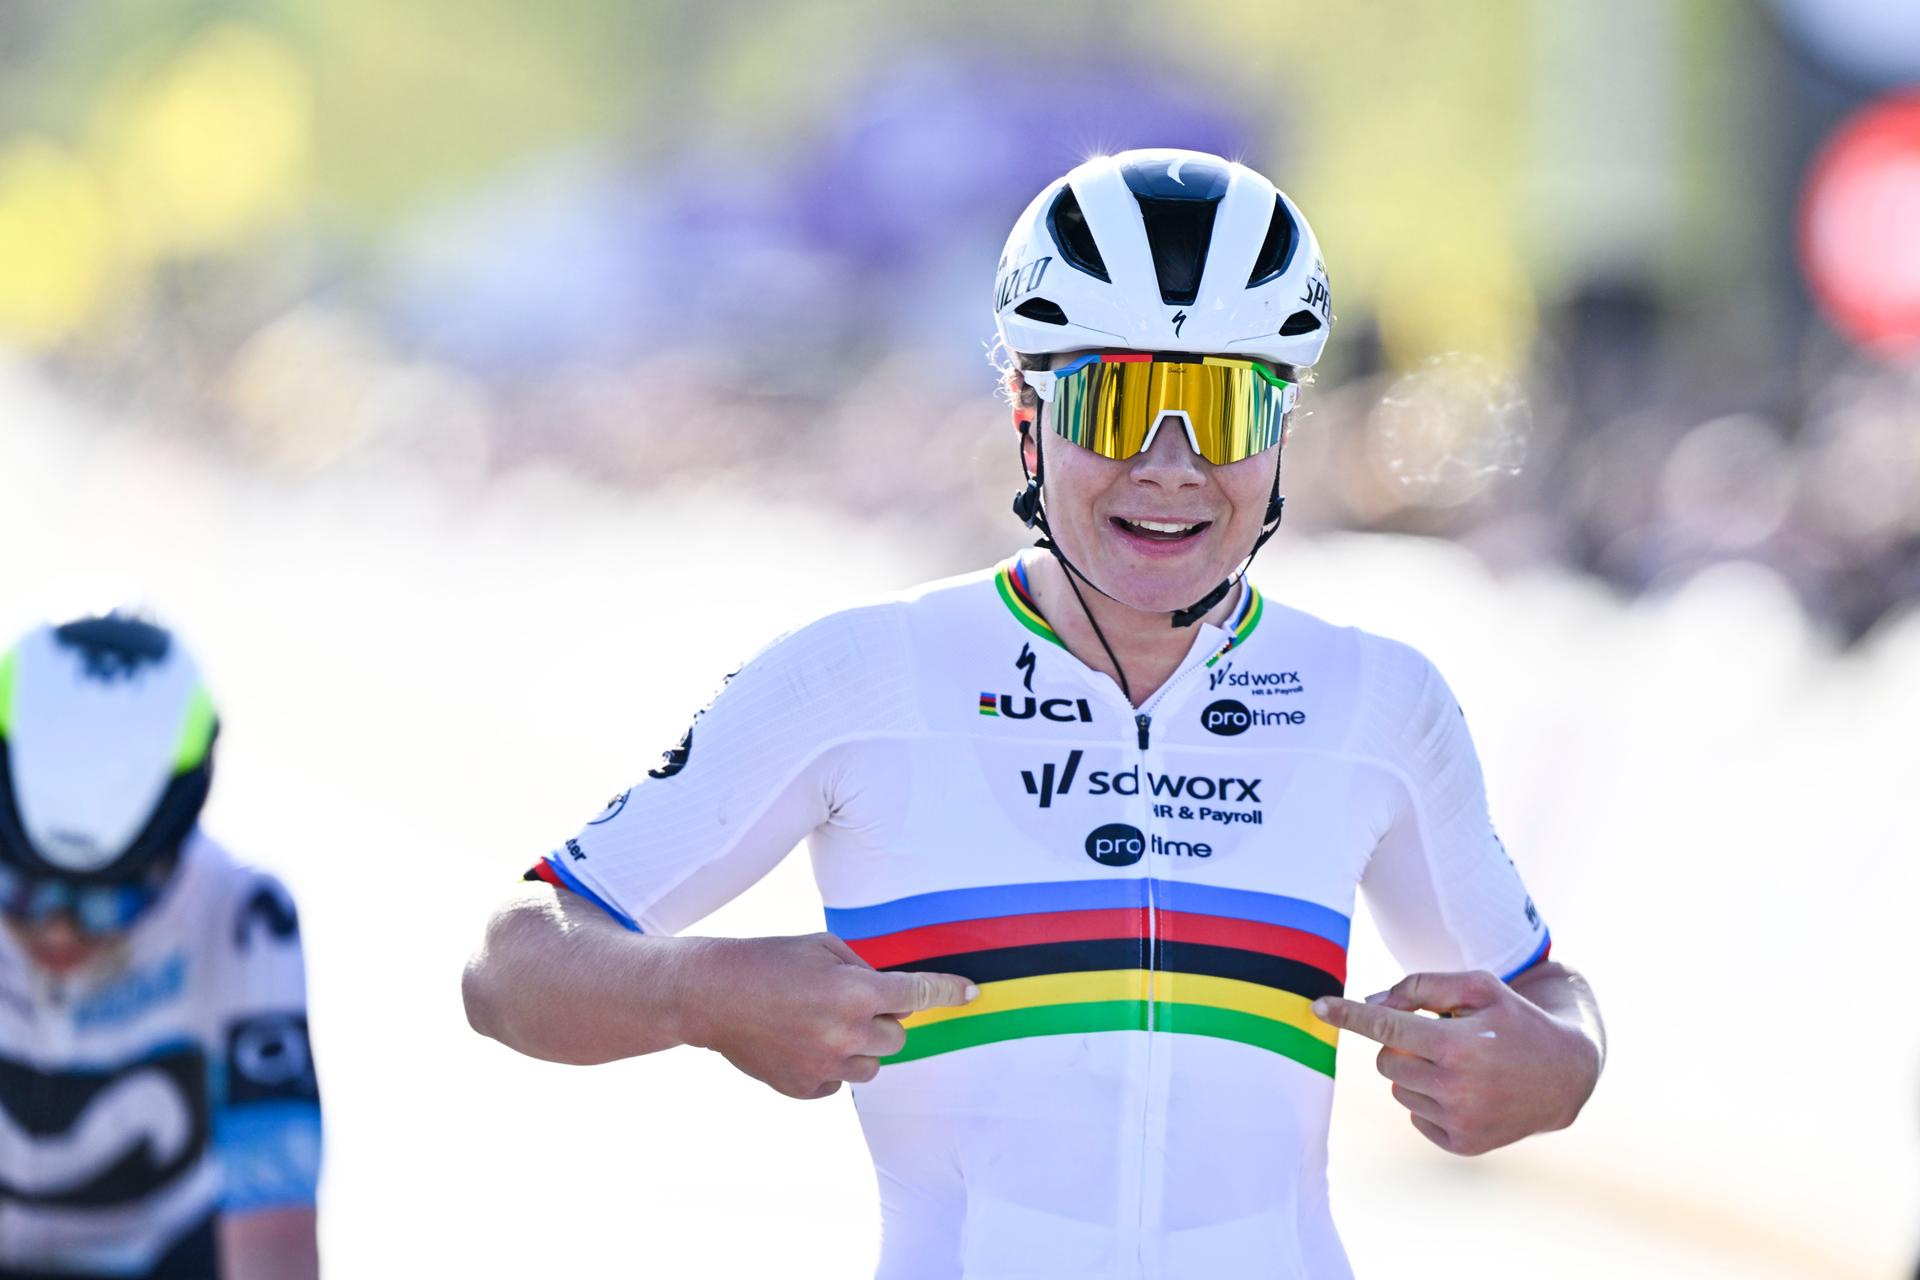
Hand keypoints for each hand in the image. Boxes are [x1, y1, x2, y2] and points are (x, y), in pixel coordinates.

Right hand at [681, 933, 975, 1099]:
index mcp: (855, 991)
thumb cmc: (768, 961)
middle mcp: (847, 1033)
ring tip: (823, 1024)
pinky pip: (840, 1082)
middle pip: (898, 1036)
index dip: (948, 992)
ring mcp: (826, 1065)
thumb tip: (888, 988)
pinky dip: (832, 1065)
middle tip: (849, 1003)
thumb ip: (862, 968)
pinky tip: (804, 1042)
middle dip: (883, 1018)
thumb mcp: (822, 946)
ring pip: (872, 1064)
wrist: (712, 995)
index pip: (919, 994)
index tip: (970, 993)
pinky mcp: (806, 1088)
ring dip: (860, 1045)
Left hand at [1312, 969, 1600, 1155]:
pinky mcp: (1462, 1144)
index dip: (1349, 1015)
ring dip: (1416, 1072)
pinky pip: (1414, 1115)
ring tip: (1459, 1064)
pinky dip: (1429, 1099)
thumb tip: (1371, 1005)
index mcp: (1460, 1045)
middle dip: (1402, 1046)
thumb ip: (1421, 987)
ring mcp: (1460, 1122)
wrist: (1564, 1075)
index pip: (1388, 1027)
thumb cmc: (1514, 1019)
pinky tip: (1464, 1090)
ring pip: (1398, 1088)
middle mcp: (1458, 1088)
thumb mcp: (1479, 987)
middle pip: (1386, 1061)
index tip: (1318, 1005)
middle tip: (1442, 1039)